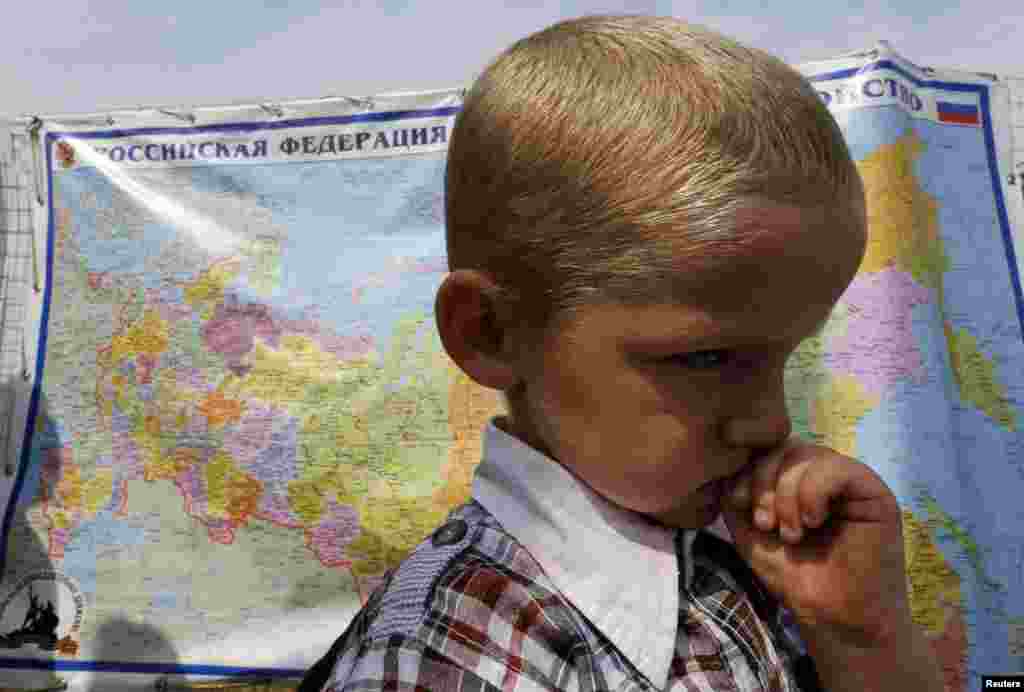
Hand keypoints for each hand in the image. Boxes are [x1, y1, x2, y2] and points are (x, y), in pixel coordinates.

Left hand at [719, 437, 913, 648]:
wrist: (834, 617)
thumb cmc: (794, 576)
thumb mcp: (750, 532)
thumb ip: (737, 496)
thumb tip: (728, 465)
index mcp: (794, 480)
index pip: (765, 450)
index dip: (746, 471)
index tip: (737, 503)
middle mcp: (821, 474)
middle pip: (783, 448)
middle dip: (763, 482)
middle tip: (764, 523)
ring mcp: (848, 480)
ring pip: (806, 455)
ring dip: (786, 493)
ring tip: (789, 533)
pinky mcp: (872, 491)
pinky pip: (836, 468)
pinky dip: (813, 492)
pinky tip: (812, 522)